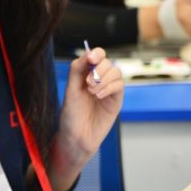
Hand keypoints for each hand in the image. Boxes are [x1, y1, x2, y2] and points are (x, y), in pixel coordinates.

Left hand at [57, 47, 123, 165]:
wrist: (76, 136)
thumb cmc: (71, 114)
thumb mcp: (71, 89)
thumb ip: (77, 69)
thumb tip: (88, 54)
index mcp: (86, 74)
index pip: (96, 56)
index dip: (96, 53)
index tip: (91, 59)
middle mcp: (99, 79)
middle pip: (107, 62)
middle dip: (99, 69)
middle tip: (88, 83)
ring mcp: (109, 89)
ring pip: (116, 72)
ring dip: (104, 79)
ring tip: (92, 92)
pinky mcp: (116, 99)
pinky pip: (119, 85)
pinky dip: (109, 87)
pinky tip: (99, 96)